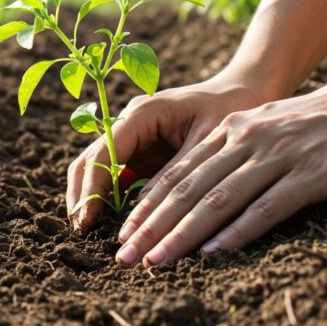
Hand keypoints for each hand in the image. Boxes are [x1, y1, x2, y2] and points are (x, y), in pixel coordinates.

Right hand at [66, 71, 281, 231]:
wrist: (245, 92)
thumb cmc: (229, 110)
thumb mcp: (207, 142)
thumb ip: (176, 175)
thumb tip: (142, 212)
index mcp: (141, 113)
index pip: (102, 154)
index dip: (91, 189)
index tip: (86, 221)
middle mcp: (129, 124)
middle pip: (89, 161)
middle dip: (82, 196)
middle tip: (81, 231)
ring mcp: (133, 139)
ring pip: (98, 171)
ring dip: (93, 200)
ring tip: (90, 233)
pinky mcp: (143, 153)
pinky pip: (118, 179)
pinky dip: (112, 201)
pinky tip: (116, 225)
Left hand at [114, 76, 326, 266]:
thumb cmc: (321, 122)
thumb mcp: (267, 127)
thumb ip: (234, 152)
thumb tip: (202, 190)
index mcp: (231, 131)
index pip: (178, 175)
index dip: (146, 207)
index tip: (122, 237)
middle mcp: (245, 141)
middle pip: (187, 190)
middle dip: (151, 227)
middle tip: (123, 258)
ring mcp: (277, 156)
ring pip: (217, 200)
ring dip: (181, 234)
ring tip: (154, 262)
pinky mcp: (309, 174)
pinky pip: (266, 207)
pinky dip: (237, 231)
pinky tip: (213, 253)